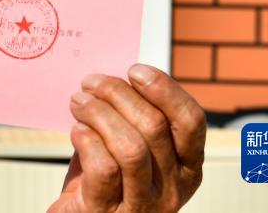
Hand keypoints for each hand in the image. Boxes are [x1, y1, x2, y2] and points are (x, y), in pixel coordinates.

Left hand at [47, 64, 205, 212]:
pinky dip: (87, 141)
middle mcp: (172, 189)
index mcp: (185, 167)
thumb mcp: (126, 149)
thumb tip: (114, 77)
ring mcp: (143, 205)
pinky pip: (104, 169)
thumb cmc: (102, 181)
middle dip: (118, 94)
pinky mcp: (107, 212)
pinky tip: (76, 131)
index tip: (135, 70)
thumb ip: (130, 119)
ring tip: (78, 102)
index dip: (165, 90)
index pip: (191, 121)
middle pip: (154, 127)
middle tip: (91, 83)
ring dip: (100, 113)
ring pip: (131, 147)